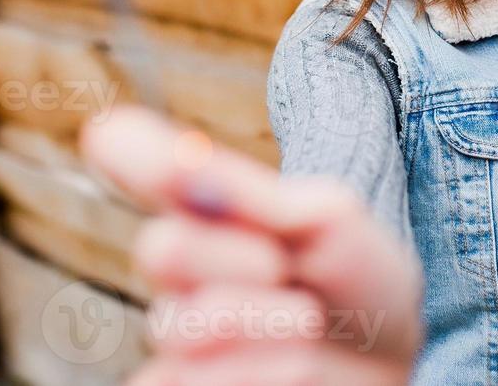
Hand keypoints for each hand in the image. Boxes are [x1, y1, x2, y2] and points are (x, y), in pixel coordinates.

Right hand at [79, 105, 423, 384]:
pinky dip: (257, 375)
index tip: (108, 135)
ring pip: (180, 329)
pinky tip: (292, 368)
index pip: (144, 166)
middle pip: (162, 250)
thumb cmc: (356, 279)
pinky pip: (181, 384)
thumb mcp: (324, 221)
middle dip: (235, 257)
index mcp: (208, 209)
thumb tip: (147, 146)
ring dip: (261, 326)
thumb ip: (243, 191)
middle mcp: (179, 270)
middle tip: (286, 269)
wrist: (389, 357)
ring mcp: (176, 337)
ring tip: (308, 324)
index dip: (127, 152)